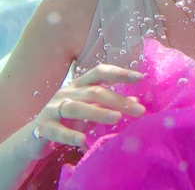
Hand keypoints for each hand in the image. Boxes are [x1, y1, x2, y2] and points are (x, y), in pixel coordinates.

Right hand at [31, 65, 145, 149]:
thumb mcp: (90, 110)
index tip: (141, 77)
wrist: (35, 136)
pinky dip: (70, 135)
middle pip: (94, 92)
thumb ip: (109, 104)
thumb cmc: (69, 120)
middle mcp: (67, 92)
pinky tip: (82, 141)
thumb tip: (136, 102)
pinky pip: (57, 130)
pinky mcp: (43, 127)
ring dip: (98, 113)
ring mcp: (53, 108)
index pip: (100, 72)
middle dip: (118, 100)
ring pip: (77, 108)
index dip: (120, 73)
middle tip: (139, 111)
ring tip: (117, 118)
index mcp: (79, 85)